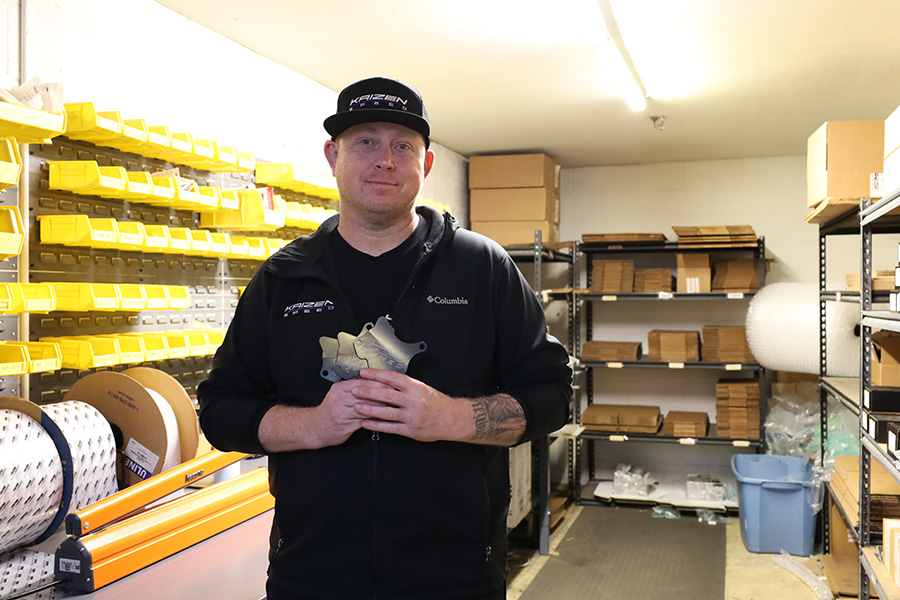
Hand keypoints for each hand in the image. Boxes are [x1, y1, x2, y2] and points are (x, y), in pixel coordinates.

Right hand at [258, 378, 391, 451]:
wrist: (315, 428)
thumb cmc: (330, 412)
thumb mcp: (339, 395)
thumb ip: (354, 389)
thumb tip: (376, 383)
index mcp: (339, 389)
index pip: (363, 382)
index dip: (379, 383)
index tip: (391, 383)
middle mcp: (340, 399)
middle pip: (366, 394)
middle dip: (383, 395)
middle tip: (397, 395)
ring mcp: (342, 413)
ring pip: (367, 408)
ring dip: (381, 408)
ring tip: (393, 407)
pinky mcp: (345, 426)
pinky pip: (364, 422)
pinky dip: (375, 420)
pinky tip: (384, 419)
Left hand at [350, 368, 472, 441]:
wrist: (452, 419)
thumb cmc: (437, 403)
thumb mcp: (423, 388)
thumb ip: (406, 386)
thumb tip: (385, 381)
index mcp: (416, 387)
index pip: (392, 378)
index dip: (376, 375)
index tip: (364, 373)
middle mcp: (414, 400)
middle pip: (387, 395)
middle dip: (368, 392)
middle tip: (355, 389)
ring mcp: (412, 416)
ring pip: (387, 412)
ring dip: (369, 409)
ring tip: (356, 406)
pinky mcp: (411, 429)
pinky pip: (390, 427)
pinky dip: (376, 425)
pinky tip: (366, 423)